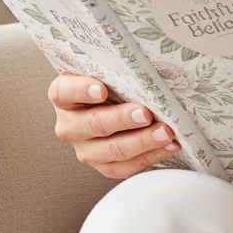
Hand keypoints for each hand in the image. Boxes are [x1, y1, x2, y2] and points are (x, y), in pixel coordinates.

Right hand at [48, 74, 180, 178]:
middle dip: (123, 120)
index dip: (82, 91)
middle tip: (146, 114)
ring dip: (142, 142)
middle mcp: (69, 125)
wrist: (107, 103)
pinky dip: (150, 156)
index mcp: (63, 96)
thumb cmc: (108, 81)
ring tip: (165, 132)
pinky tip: (169, 145)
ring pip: (113, 150)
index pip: (64, 92)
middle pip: (94, 125)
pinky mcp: (102, 164)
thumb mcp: (105, 69)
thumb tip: (145, 64)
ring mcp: (85, 148)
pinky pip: (125, 167)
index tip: (101, 89)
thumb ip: (115, 67)